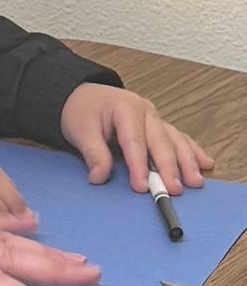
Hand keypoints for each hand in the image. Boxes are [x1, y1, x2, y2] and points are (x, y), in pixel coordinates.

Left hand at [61, 84, 211, 196]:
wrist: (82, 96)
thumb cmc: (82, 111)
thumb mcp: (80, 130)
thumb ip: (93, 153)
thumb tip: (99, 177)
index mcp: (126, 108)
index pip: (134, 141)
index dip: (139, 166)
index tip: (141, 187)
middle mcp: (146, 111)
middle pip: (161, 142)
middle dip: (169, 167)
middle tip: (174, 189)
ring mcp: (155, 118)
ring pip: (175, 140)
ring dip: (187, 162)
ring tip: (195, 181)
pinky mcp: (159, 126)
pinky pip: (179, 138)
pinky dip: (192, 151)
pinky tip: (205, 163)